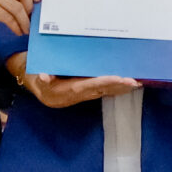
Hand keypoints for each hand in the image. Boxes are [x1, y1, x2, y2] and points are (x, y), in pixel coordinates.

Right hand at [24, 72, 139, 109]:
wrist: (36, 84)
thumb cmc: (36, 76)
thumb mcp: (35, 76)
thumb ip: (40, 77)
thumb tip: (45, 77)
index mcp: (66, 91)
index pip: (88, 86)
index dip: (104, 82)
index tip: (119, 78)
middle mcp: (76, 96)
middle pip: (100, 91)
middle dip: (118, 87)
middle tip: (134, 82)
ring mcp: (82, 96)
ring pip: (104, 92)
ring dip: (120, 89)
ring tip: (137, 83)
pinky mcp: (85, 93)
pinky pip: (103, 92)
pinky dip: (116, 89)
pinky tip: (128, 85)